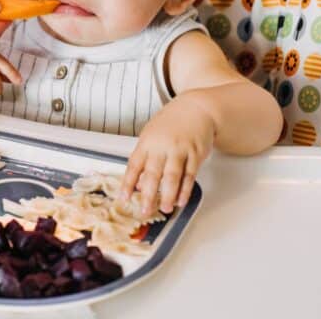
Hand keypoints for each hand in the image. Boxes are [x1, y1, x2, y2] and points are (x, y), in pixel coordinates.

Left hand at [120, 96, 215, 216]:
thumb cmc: (171, 123)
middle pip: (153, 174)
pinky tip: (181, 200)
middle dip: (148, 196)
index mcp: (147, 142)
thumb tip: (139, 184)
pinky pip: (189, 175)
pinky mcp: (195, 154)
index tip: (124, 198)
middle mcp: (162, 146)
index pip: (134, 166)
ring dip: (168, 195)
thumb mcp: (151, 135)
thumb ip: (145, 159)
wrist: (196, 108)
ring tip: (165, 208)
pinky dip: (185, 190)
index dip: (128, 184)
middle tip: (145, 211)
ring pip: (172, 177)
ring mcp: (179, 150)